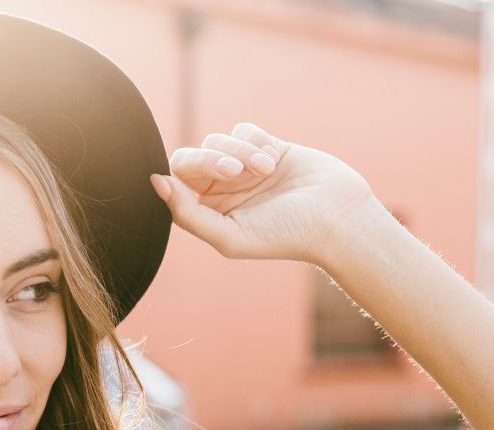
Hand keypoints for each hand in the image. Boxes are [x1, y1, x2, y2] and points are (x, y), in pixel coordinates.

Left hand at [150, 122, 381, 263]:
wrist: (337, 217)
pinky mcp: (265, 146)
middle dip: (211, 158)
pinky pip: (243, 130)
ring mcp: (242, 166)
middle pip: (191, 157)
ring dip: (241, 151)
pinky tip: (273, 160)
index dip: (187, 174)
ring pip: (218, 140)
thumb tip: (155, 182)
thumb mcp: (229, 236)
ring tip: (265, 170)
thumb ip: (187, 214)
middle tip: (235, 171)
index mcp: (207, 211)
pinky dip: (255, 141)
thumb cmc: (284, 235)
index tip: (214, 178)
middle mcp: (220, 189)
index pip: (176, 182)